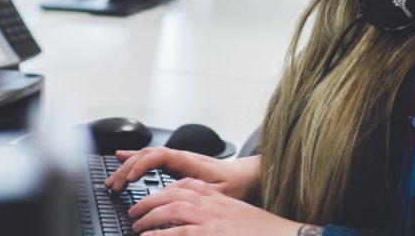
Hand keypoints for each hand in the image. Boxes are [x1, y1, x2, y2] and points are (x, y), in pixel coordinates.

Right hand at [106, 147, 260, 201]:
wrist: (244, 176)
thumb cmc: (233, 185)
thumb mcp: (218, 193)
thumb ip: (198, 194)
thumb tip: (174, 197)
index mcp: (190, 161)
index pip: (160, 156)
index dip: (143, 165)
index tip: (131, 179)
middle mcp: (181, 156)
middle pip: (148, 155)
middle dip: (128, 169)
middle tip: (114, 186)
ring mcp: (177, 158)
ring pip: (147, 155)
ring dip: (128, 166)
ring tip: (113, 180)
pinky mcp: (176, 163)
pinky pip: (151, 157)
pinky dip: (135, 159)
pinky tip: (122, 159)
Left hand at [128, 177, 301, 235]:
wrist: (280, 235)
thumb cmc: (257, 230)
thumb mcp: (233, 215)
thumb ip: (214, 214)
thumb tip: (194, 223)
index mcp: (217, 197)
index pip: (185, 184)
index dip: (163, 190)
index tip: (151, 197)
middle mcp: (212, 203)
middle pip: (173, 192)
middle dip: (149, 200)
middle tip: (135, 211)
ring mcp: (211, 218)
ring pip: (172, 208)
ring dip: (149, 215)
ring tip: (136, 224)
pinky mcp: (210, 234)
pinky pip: (179, 232)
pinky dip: (160, 234)